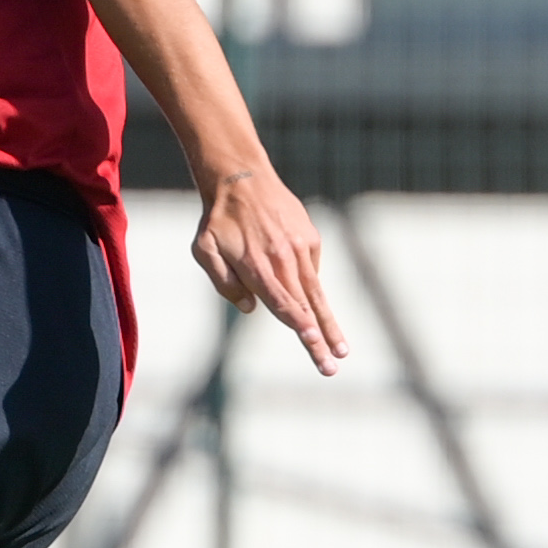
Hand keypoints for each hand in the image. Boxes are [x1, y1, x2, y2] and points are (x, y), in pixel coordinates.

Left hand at [193, 167, 347, 375]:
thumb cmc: (218, 221)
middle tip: (331, 367)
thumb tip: (252, 308)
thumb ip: (224, 282)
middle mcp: (283, 258)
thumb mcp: (204, 251)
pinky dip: (307, 285)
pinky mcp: (311, 239)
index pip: (282, 301)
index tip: (312, 341)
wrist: (242, 180)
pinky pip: (311, 270)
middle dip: (319, 339)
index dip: (297, 323)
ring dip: (330, 324)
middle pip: (305, 306)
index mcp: (257, 264)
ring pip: (318, 293)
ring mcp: (301, 248)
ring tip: (342, 350)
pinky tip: (296, 287)